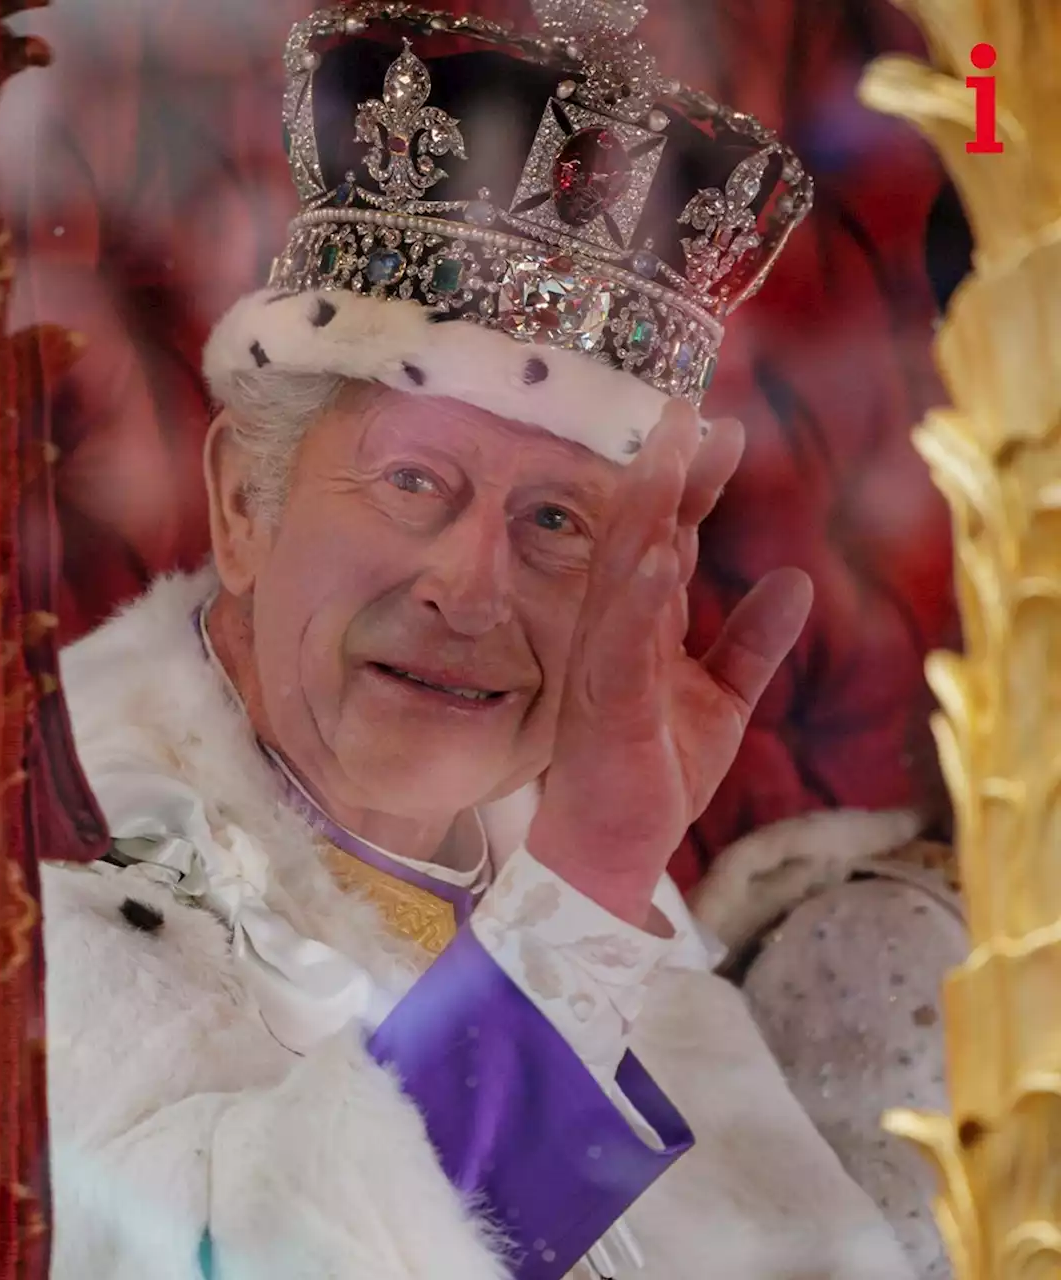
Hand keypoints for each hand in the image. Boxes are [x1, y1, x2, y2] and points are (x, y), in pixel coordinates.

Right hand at [528, 400, 813, 928]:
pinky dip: (639, 599)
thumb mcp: (722, 698)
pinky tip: (659, 555)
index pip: (666, 540)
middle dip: (665, 473)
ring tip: (670, 454)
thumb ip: (751, 640)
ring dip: (646, 512)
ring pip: (621, 573)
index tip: (723, 431)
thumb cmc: (654, 770)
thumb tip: (792, 578)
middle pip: (639, 537)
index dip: (693, 486)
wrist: (612, 850)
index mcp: (642, 626)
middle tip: (688, 409)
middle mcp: (616, 632)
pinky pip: (623, 644)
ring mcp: (605, 664)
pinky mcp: (606, 705)